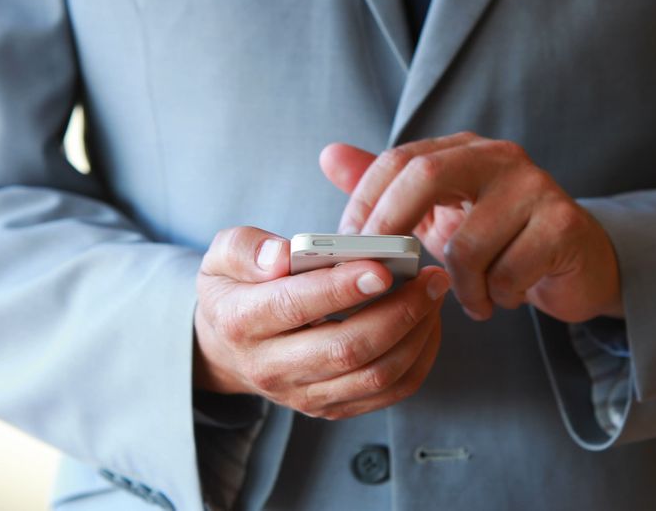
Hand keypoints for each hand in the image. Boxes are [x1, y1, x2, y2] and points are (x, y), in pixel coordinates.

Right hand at [193, 226, 450, 418]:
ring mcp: (302, 393)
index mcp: (241, 322)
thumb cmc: (234, 290)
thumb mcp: (222, 257)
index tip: (382, 267)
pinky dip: (418, 358)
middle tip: (429, 277)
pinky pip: (388, 393)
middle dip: (398, 311)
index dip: (341, 288)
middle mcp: (270, 367)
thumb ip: (247, 248)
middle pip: (346, 349)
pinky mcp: (330, 407)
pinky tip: (427, 324)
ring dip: (416, 334)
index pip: (294, 307)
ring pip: (374, 375)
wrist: (224, 348)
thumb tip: (281, 256)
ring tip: (433, 295)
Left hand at [319, 132, 622, 322]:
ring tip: (470, 298)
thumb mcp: (436, 214)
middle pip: (427, 176)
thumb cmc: (497, 239)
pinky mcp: (564, 226)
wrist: (574, 265)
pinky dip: (495, 297)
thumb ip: (386, 188)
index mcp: (462, 150)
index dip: (366, 202)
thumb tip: (329, 154)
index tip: (348, 248)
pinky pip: (508, 272)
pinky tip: (501, 298)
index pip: (399, 159)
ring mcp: (536, 187)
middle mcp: (499, 157)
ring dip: (459, 286)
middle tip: (383, 275)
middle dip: (392, 230)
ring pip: (468, 243)